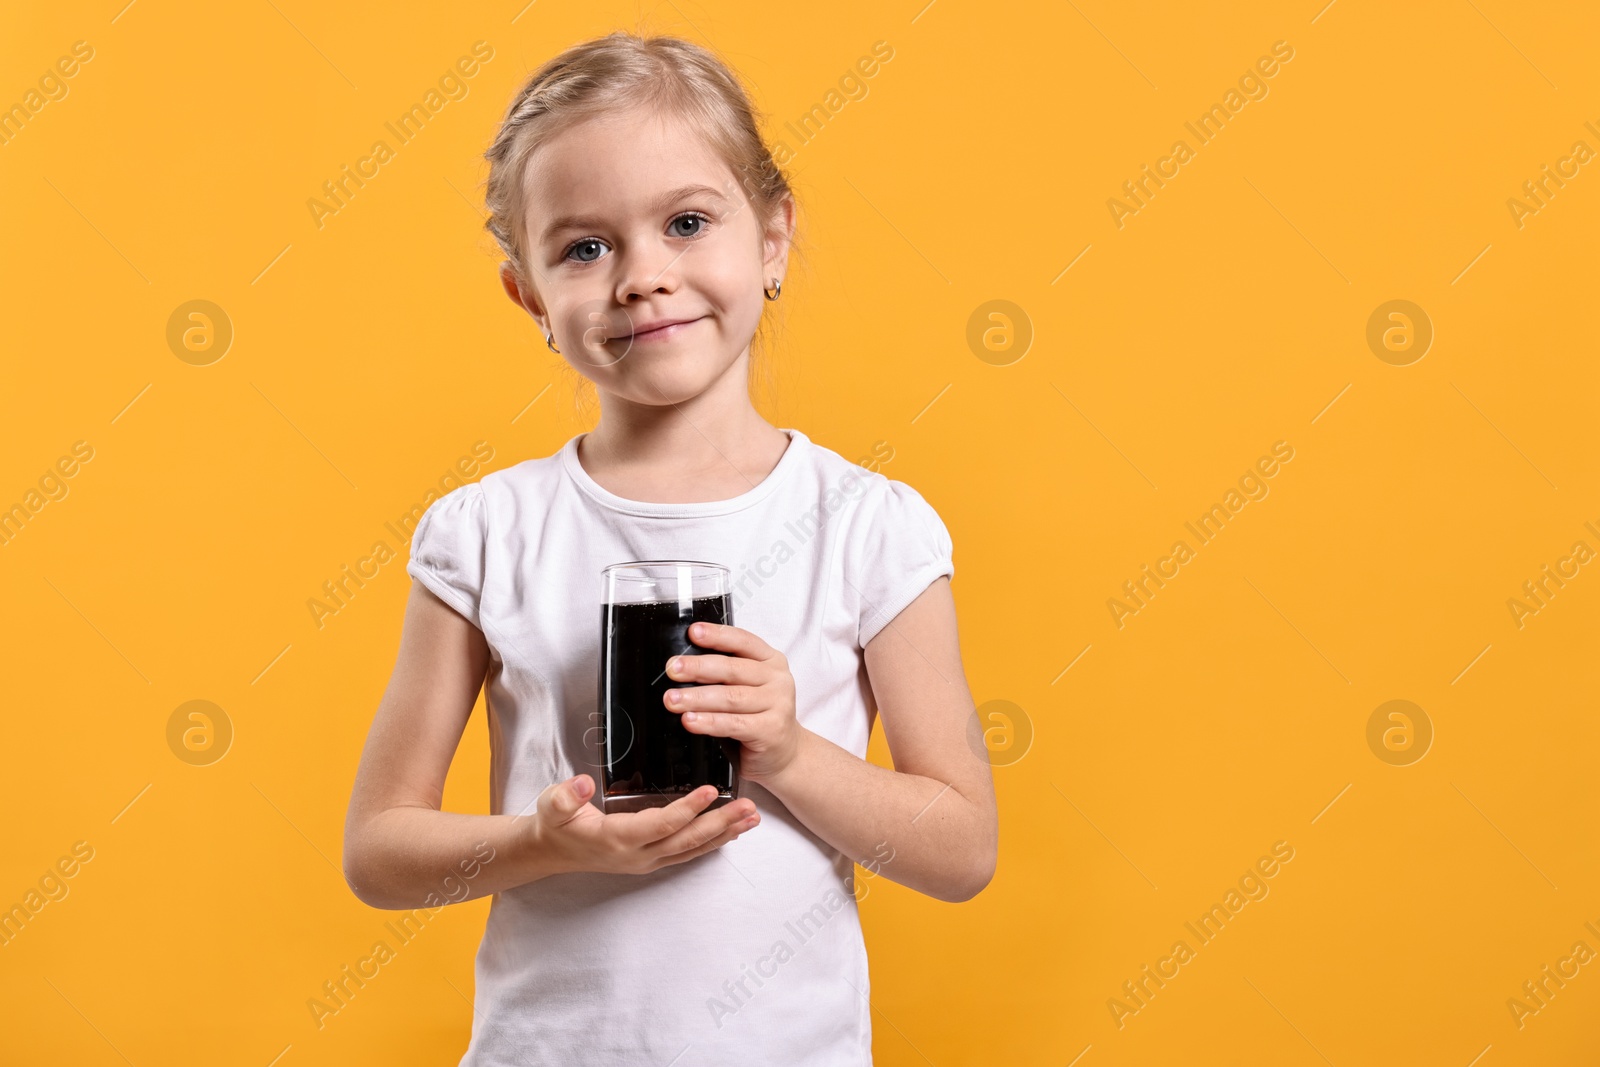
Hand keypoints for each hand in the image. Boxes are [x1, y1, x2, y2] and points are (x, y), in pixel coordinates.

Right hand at [530, 773, 758, 875]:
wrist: (549, 852)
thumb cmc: (554, 825)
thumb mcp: (552, 805)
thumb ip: (567, 796)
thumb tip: (582, 784)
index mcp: (618, 838)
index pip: (661, 825)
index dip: (687, 809)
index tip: (710, 790)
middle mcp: (638, 855)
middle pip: (687, 840)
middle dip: (720, 824)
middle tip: (748, 807)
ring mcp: (646, 860)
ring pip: (692, 849)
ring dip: (724, 834)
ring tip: (752, 818)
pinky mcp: (651, 859)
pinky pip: (687, 852)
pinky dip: (712, 841)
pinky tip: (731, 831)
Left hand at [663, 621, 803, 785]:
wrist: (783, 755)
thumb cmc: (757, 718)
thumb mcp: (745, 688)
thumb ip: (723, 676)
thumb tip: (683, 668)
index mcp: (770, 661)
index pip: (743, 641)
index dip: (717, 635)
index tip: (694, 633)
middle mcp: (777, 679)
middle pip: (733, 669)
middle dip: (698, 668)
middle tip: (673, 669)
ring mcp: (778, 705)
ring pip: (731, 697)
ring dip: (697, 698)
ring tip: (673, 699)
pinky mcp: (771, 730)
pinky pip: (734, 724)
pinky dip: (709, 722)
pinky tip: (691, 721)